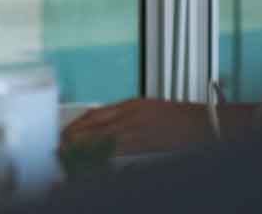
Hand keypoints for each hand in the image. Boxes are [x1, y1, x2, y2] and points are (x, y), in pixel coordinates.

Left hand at [60, 98, 213, 155]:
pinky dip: (101, 151)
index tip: (65, 133)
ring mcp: (136, 125)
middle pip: (93, 123)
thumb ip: (127, 117)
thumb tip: (106, 127)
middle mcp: (130, 112)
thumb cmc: (180, 120)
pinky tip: (90, 157)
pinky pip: (117, 146)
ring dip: (81, 144)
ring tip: (67, 152)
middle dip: (73, 135)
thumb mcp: (149, 111)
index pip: (95, 114)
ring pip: (100, 135)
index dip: (77, 125)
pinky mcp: (144, 139)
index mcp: (130, 105)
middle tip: (59, 145)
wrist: (203, 123)